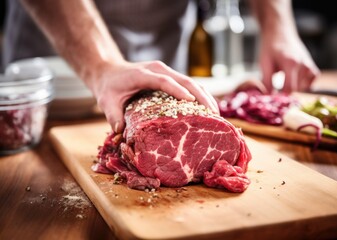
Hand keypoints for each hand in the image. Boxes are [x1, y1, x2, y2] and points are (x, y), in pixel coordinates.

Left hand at [92, 60, 218, 132]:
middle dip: (201, 96)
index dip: (178, 90)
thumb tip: (120, 133)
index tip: (191, 101)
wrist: (110, 71)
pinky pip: (188, 84)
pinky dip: (199, 95)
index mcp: (143, 74)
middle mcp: (158, 69)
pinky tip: (207, 108)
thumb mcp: (106, 101)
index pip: (164, 81)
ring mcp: (166, 71)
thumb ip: (113, 116)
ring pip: (191, 82)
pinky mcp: (170, 76)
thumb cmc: (109, 87)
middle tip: (214, 114)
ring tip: (216, 114)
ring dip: (205, 96)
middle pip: (185, 80)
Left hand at [259, 32, 319, 93]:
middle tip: (276, 88)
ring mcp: (309, 64)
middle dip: (285, 92)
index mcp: (290, 64)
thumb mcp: (264, 63)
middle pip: (296, 89)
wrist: (279, 32)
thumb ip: (266, 81)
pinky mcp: (311, 65)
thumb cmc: (270, 47)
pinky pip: (312, 80)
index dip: (280, 96)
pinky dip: (304, 83)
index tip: (272, 97)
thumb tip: (267, 97)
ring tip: (284, 78)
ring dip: (294, 87)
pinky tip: (294, 79)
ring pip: (304, 86)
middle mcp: (303, 64)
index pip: (289, 89)